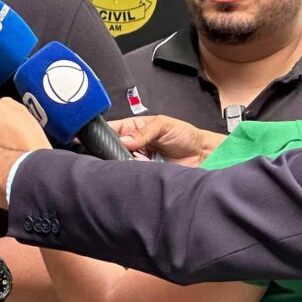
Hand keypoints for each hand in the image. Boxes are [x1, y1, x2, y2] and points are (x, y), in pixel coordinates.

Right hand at [110, 114, 224, 165]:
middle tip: (125, 151)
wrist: (202, 155)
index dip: (102, 134)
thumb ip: (143, 132)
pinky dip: (135, 174)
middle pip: (111, 149)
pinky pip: (132, 176)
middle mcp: (132, 145)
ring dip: (125, 163)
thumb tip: (124, 140)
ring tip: (139, 159)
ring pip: (119, 164)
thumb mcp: (163, 126)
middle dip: (112, 152)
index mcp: (133, 128)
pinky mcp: (143, 174)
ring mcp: (136, 161)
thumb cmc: (185, 136)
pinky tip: (143, 168)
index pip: (110, 130)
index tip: (99, 139)